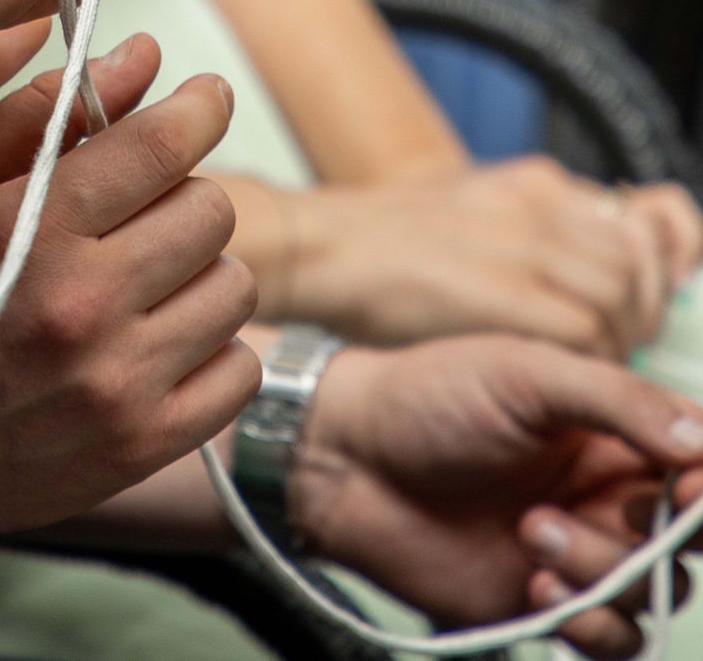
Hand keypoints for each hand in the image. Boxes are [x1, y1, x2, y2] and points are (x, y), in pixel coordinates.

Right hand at [0, 36, 257, 564]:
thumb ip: (35, 117)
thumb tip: (139, 58)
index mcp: (26, 234)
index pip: (163, 145)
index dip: (199, 107)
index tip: (203, 99)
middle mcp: (81, 308)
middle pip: (211, 210)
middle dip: (181, 191)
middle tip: (139, 207)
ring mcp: (117, 387)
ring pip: (233, 286)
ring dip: (195, 270)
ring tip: (138, 280)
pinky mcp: (142, 446)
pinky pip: (240, 369)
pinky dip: (209, 347)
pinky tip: (152, 342)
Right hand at [274, 157, 702, 356]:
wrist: (321, 250)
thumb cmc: (376, 248)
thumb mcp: (464, 214)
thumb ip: (525, 231)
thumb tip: (582, 266)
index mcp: (534, 184)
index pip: (649, 213)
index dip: (669, 255)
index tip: (661, 286)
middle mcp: (543, 204)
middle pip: (641, 261)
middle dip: (645, 307)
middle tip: (618, 340)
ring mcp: (529, 245)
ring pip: (625, 298)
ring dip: (618, 337)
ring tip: (584, 360)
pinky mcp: (513, 293)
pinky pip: (589, 333)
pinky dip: (587, 359)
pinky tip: (556, 370)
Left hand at [293, 336, 702, 659]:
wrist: (343, 457)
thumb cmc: (426, 398)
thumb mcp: (524, 374)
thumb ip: (615, 400)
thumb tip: (698, 440)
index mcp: (616, 433)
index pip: (701, 461)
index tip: (689, 483)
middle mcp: (610, 496)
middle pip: (692, 534)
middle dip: (673, 530)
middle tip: (627, 512)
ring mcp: (579, 554)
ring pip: (655, 589)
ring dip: (607, 568)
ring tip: (532, 529)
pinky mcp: (541, 604)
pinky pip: (610, 636)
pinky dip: (590, 620)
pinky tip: (533, 583)